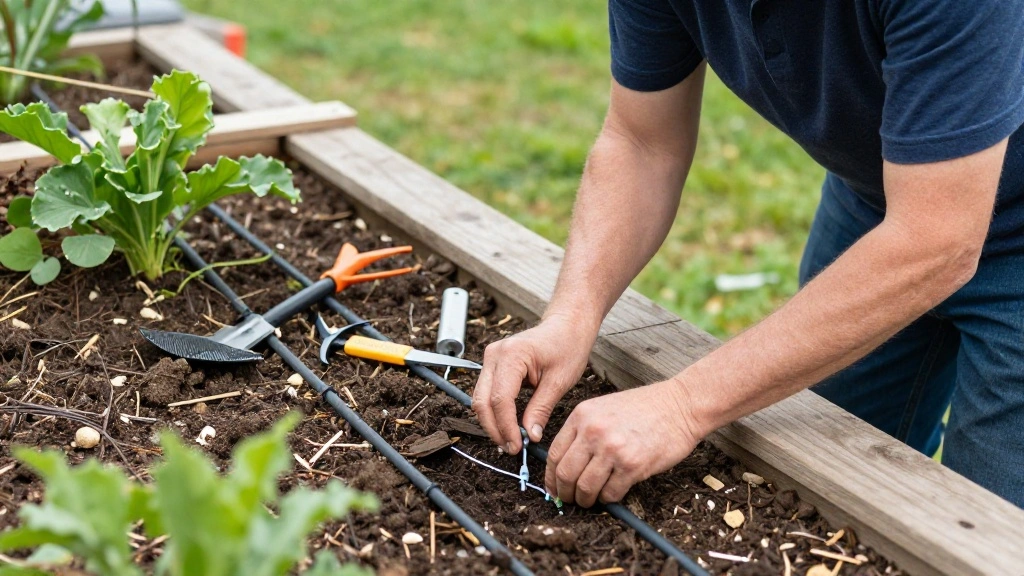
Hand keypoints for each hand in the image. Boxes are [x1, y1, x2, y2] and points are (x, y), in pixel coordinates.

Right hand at [472, 313, 595, 453]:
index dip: (506, 427)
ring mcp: (490, 358)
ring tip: (510, 441)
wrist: (566, 326)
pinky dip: (494, 412)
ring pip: (480, 399)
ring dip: (492, 423)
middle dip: (495, 429)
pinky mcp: (492, 364)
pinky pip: (486, 393)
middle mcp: (494, 354)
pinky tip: (507, 426)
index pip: (500, 399)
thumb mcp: (559, 381)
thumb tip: (530, 437)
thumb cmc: (567, 347)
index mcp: (512, 355)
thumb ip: (541, 409)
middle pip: (482, 401)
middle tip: (512, 448)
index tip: (517, 446)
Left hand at [544, 378, 702, 506]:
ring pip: (586, 488)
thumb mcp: (603, 408)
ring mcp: (612, 449)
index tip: (555, 488)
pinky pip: (610, 493)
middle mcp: (593, 432)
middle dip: (565, 493)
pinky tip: (613, 493)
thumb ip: (583, 431)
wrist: (680, 405)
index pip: (554, 454)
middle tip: (570, 500)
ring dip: (586, 500)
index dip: (552, 477)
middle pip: (566, 474)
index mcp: (582, 416)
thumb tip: (566, 465)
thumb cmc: (645, 408)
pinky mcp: (632, 465)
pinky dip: (609, 499)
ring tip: (592, 500)